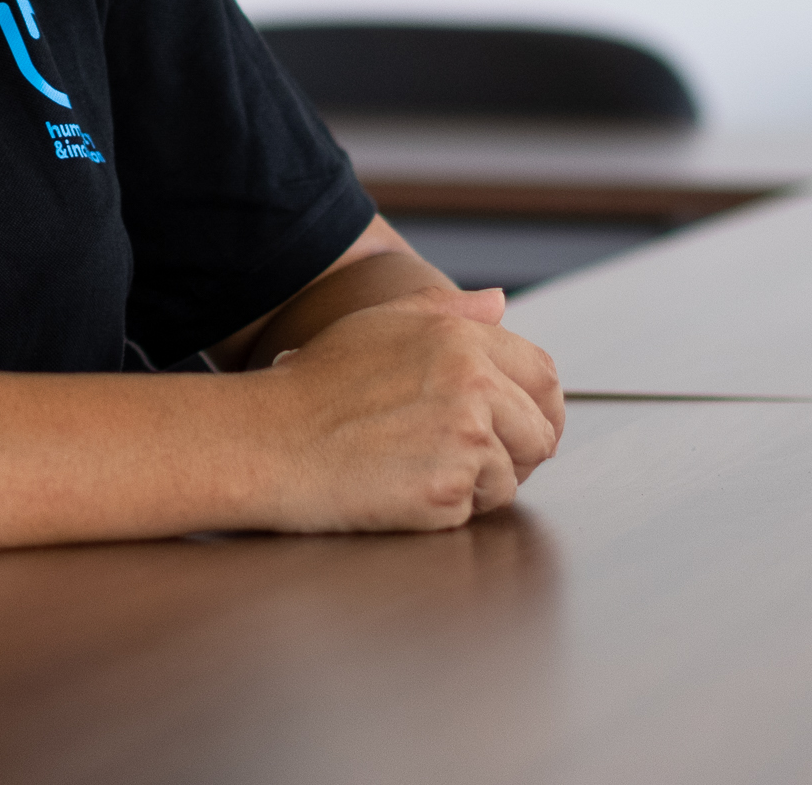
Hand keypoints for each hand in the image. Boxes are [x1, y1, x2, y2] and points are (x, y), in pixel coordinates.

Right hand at [245, 290, 564, 532]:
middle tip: (464, 458)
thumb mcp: (377, 323)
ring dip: (479, 484)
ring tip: (419, 467)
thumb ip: (445, 308)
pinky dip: (448, 508)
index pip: (542, 374)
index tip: (521, 427)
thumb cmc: (314, 383)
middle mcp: (472, 383)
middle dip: (515, 452)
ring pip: (512, 477)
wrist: (268, 440)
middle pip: (540, 432)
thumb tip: (498, 301)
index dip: (540, 406)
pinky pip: (476, 510)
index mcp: (460, 339)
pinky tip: (403, 487)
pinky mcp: (448, 490)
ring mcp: (463, 438)